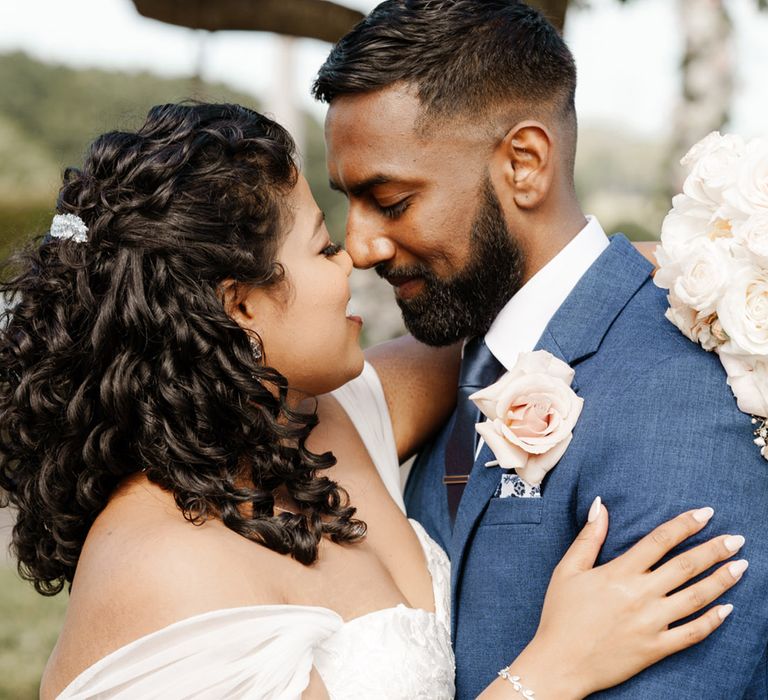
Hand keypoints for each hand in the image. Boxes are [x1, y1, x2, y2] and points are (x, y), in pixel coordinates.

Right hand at [499, 499, 744, 698]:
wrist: (560, 662)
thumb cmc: (561, 614)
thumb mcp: (568, 569)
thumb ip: (588, 537)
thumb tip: (600, 505)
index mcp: (619, 572)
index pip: (659, 540)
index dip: (684, 524)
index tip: (705, 513)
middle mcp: (640, 595)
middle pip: (685, 566)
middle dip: (714, 549)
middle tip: (736, 538)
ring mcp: (651, 623)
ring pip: (696, 598)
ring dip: (721, 580)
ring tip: (741, 566)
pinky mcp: (656, 648)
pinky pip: (692, 634)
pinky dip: (712, 621)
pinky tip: (727, 609)